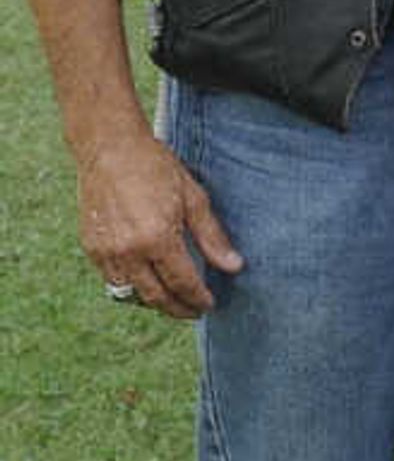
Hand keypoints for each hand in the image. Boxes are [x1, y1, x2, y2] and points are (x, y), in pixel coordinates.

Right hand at [78, 125, 242, 318]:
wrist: (109, 148)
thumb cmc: (156, 168)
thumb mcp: (194, 198)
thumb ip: (212, 237)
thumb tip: (234, 267)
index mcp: (156, 239)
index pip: (182, 283)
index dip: (198, 298)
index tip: (209, 304)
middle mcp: (128, 251)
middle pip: (155, 297)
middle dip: (177, 309)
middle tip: (194, 311)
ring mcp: (105, 251)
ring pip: (130, 294)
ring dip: (153, 302)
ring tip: (172, 300)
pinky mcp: (91, 247)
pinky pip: (111, 280)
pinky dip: (130, 288)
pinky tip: (147, 282)